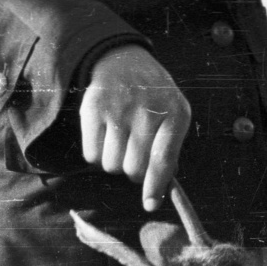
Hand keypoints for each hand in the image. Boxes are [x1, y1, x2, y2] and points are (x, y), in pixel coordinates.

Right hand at [79, 45, 190, 212]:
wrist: (123, 60)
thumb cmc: (153, 98)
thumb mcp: (174, 115)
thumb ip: (170, 150)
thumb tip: (159, 189)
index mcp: (175, 113)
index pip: (162, 160)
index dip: (155, 186)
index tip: (149, 205)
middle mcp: (146, 110)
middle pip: (133, 168)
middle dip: (133, 171)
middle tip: (133, 156)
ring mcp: (118, 109)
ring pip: (111, 165)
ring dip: (114, 163)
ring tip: (120, 143)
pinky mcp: (93, 108)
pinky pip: (91, 154)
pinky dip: (96, 154)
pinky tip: (105, 136)